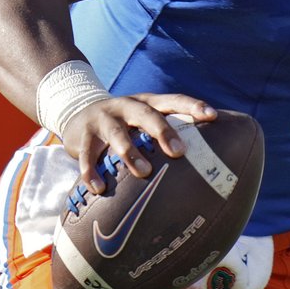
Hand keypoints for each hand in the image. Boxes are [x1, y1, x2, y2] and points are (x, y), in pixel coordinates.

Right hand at [61, 93, 216, 192]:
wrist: (77, 115)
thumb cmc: (125, 124)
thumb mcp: (144, 119)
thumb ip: (168, 130)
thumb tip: (206, 158)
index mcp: (148, 102)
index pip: (174, 100)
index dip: (193, 106)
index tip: (212, 116)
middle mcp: (127, 106)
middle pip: (147, 115)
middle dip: (163, 132)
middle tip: (179, 152)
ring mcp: (103, 119)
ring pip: (117, 134)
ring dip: (130, 152)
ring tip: (144, 171)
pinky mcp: (82, 136)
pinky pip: (86, 154)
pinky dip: (91, 171)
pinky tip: (99, 188)